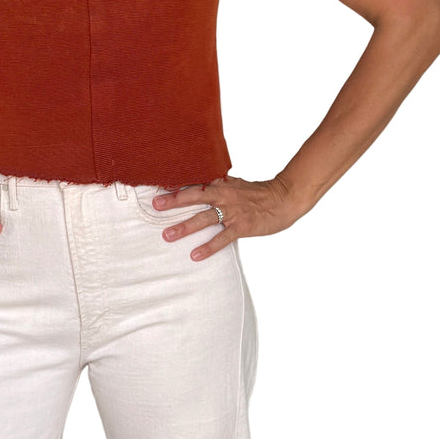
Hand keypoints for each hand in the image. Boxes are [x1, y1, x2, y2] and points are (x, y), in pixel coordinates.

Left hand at [153, 175, 302, 259]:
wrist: (284, 199)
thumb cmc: (259, 193)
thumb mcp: (236, 184)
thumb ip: (218, 184)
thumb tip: (201, 182)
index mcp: (221, 184)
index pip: (195, 183)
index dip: (176, 185)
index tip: (158, 187)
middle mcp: (224, 196)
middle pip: (194, 197)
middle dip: (173, 201)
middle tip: (155, 206)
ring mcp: (232, 212)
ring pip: (204, 219)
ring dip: (184, 227)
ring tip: (167, 235)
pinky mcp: (241, 227)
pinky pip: (222, 239)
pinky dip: (208, 247)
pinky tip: (195, 255)